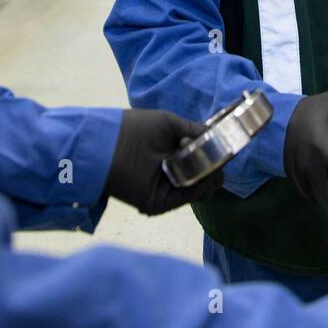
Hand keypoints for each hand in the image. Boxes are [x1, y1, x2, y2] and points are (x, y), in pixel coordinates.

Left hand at [104, 109, 223, 215]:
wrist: (103, 145)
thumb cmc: (134, 129)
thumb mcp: (169, 124)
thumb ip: (194, 131)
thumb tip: (217, 137)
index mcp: (172, 157)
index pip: (203, 161)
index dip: (215, 155)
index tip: (224, 145)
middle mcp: (170, 176)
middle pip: (205, 177)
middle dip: (215, 167)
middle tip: (217, 155)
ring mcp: (165, 191)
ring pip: (201, 189)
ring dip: (209, 175)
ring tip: (207, 160)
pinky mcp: (159, 203)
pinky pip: (187, 197)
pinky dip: (199, 186)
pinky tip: (201, 172)